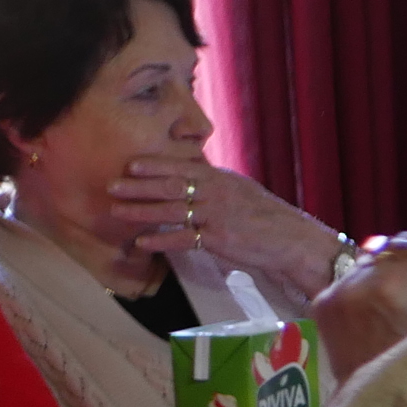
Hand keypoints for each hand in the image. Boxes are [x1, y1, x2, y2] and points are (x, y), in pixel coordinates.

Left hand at [112, 158, 341, 287]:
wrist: (294, 240)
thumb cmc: (269, 218)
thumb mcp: (243, 192)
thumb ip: (217, 185)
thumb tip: (193, 177)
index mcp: (223, 179)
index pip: (183, 167)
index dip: (155, 165)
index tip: (131, 164)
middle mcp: (218, 193)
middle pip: (171, 185)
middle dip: (139, 186)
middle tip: (112, 185)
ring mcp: (218, 215)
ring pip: (172, 210)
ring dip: (141, 211)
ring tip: (117, 211)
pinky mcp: (219, 239)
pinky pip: (184, 238)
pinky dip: (161, 241)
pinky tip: (142, 243)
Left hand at [313, 226, 406, 383]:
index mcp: (398, 283)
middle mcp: (360, 279)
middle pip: (403, 243)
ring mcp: (336, 290)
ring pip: (379, 257)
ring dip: (395, 274)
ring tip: (405, 312)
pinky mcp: (323, 302)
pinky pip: (356, 275)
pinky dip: (372, 287)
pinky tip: (382, 316)